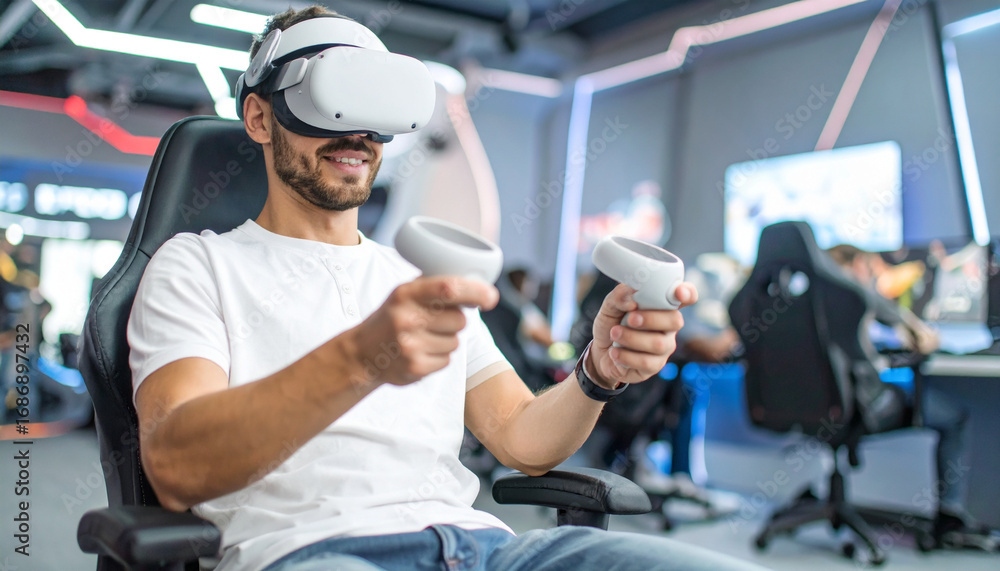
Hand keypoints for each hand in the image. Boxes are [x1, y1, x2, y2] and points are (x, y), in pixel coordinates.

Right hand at [350, 276, 498, 386]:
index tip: (491, 298)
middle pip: (459, 320)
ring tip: (422, 338)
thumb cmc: (392, 318)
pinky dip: (438, 358)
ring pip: (455, 342)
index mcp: (406, 293)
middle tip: (433, 322)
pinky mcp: (415, 367)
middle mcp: (407, 318)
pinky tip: (420, 353)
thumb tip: (480, 289)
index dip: (475, 292)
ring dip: (446, 341)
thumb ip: (434, 288)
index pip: (448, 288)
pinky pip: (447, 360)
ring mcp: (410, 344)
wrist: (361, 353)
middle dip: (454, 321)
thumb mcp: (404, 295)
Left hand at [588, 282, 697, 387]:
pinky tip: (615, 352)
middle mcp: (669, 325)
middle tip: (630, 319)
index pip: (687, 296)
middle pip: (675, 320)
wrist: (600, 351)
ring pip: (658, 344)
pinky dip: (626, 355)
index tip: (678, 292)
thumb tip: (632, 301)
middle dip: (651, 319)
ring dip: (632, 338)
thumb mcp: (611, 305)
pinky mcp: (655, 365)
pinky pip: (646, 362)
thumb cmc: (612, 323)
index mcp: (663, 304)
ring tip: (614, 334)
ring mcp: (665, 346)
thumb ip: (620, 296)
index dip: (688, 293)